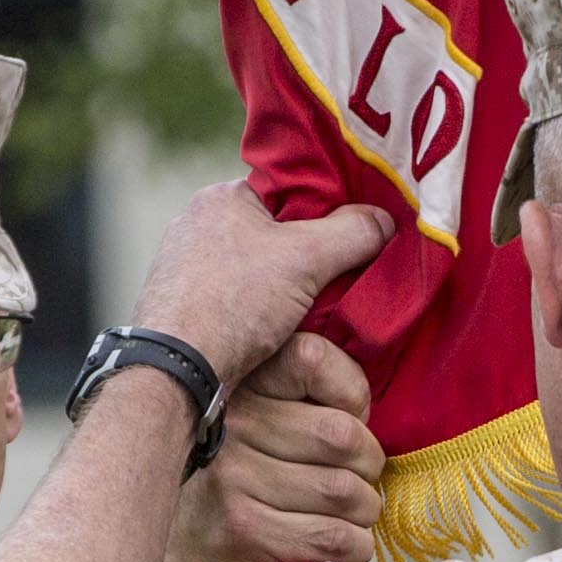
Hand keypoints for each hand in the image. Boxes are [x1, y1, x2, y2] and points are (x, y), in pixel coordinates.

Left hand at [130, 183, 394, 391]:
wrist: (176, 370)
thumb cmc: (233, 302)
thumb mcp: (306, 258)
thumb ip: (353, 233)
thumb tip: (386, 220)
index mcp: (221, 197)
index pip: (288, 192)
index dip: (326, 212)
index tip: (355, 235)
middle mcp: (197, 226)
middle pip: (274, 233)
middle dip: (308, 256)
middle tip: (342, 278)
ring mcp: (185, 268)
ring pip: (257, 271)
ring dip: (286, 289)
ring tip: (315, 311)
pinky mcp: (183, 307)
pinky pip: (238, 300)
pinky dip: (261, 313)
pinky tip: (280, 333)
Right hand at [165, 333, 386, 561]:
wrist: (177, 541)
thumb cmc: (238, 481)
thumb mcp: (260, 420)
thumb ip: (303, 399)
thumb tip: (364, 416)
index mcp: (241, 385)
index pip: (311, 358)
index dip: (350, 390)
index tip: (350, 417)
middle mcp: (233, 425)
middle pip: (342, 434)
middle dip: (368, 464)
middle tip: (359, 480)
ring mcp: (234, 479)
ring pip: (344, 491)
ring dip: (364, 510)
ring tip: (348, 515)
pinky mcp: (244, 531)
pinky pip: (335, 537)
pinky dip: (355, 546)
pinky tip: (341, 545)